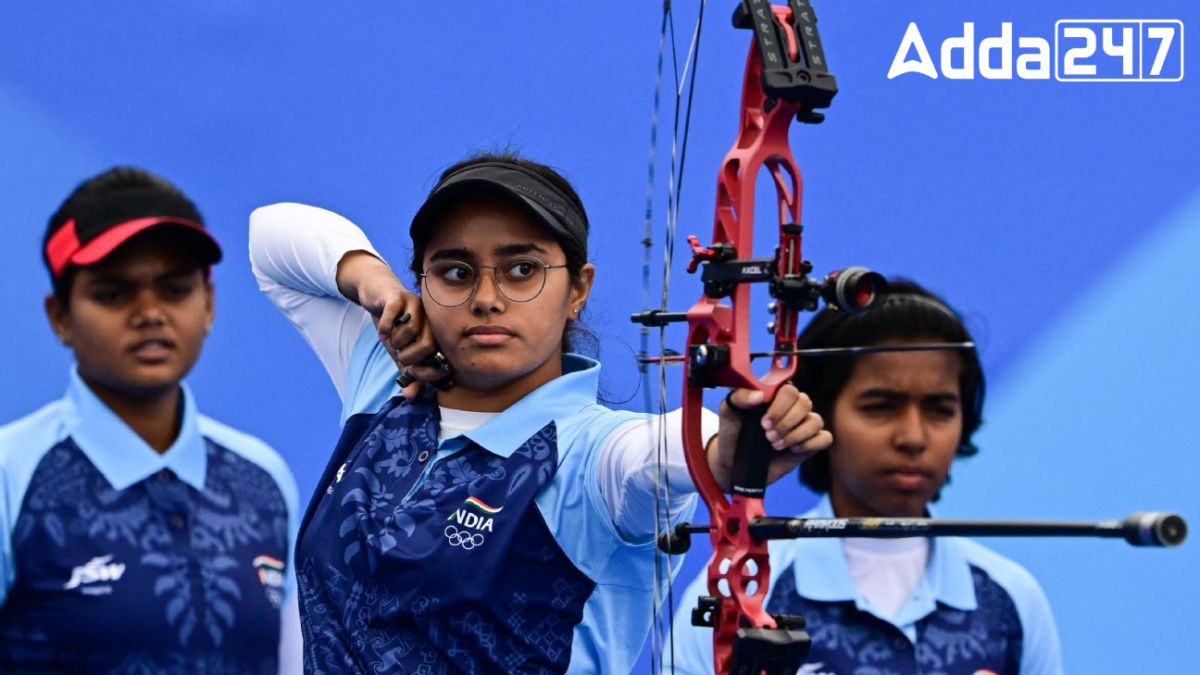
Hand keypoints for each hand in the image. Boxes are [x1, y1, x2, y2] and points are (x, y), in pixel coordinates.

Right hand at [336, 252, 446, 395]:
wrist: (378, 296)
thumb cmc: (395, 325)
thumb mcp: (401, 351)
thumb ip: (408, 371)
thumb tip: (410, 395)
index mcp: (437, 333)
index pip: (440, 358)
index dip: (425, 371)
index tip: (411, 371)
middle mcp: (430, 318)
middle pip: (427, 345)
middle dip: (407, 355)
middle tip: (398, 353)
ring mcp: (415, 305)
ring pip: (410, 330)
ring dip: (395, 340)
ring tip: (390, 339)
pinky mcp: (397, 296)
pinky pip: (393, 314)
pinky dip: (385, 327)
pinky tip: (382, 331)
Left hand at [706, 384, 830, 491]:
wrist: (734, 462)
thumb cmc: (733, 433)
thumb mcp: (728, 412)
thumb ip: (738, 398)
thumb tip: (758, 396)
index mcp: (775, 396)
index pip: (789, 390)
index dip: (780, 406)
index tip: (764, 422)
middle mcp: (792, 408)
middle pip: (805, 402)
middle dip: (786, 422)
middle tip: (768, 436)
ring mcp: (802, 426)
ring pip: (816, 421)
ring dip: (796, 435)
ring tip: (776, 445)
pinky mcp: (809, 444)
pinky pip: (825, 438)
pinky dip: (811, 443)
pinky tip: (794, 449)